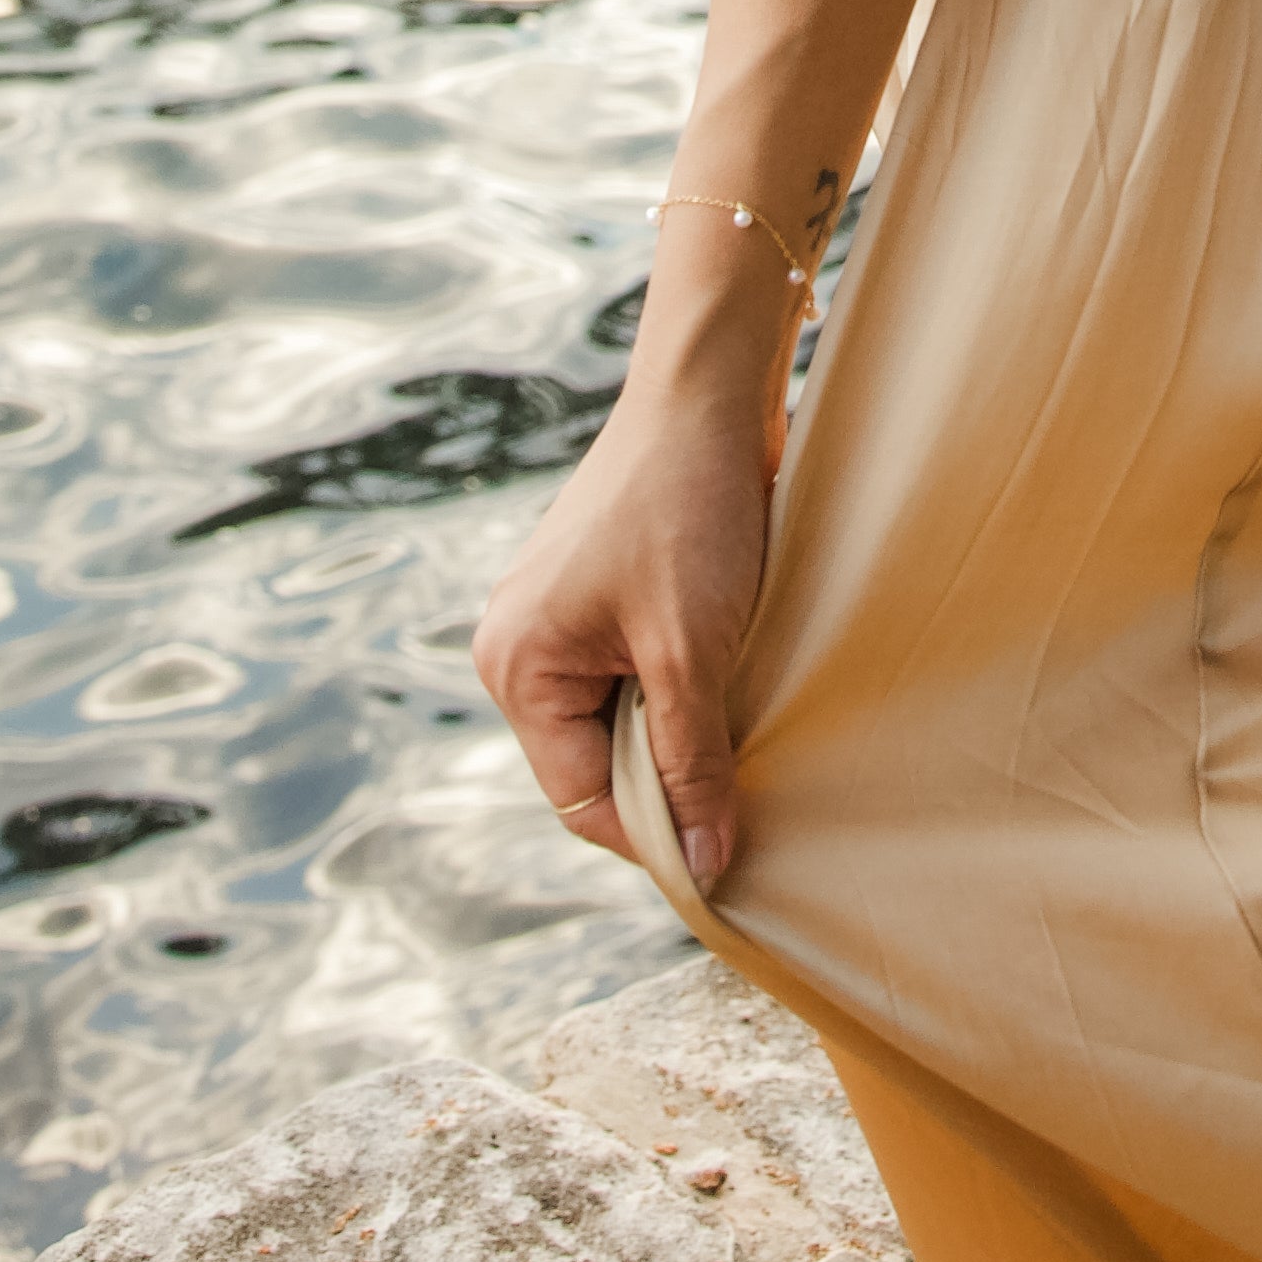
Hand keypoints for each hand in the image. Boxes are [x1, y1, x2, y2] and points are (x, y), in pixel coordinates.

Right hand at [473, 323, 776, 895]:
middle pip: (596, 762)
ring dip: (680, 727)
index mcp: (516, 666)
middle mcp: (518, 645)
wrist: (709, 393)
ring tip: (739, 714)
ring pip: (622, 718)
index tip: (725, 855)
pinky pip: (632, 672)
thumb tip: (701, 868)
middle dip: (669, 776)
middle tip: (745, 780)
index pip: (581, 798)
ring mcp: (556, 616)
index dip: (654, 833)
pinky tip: (728, 671)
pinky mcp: (598, 592)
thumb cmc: (688, 511)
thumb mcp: (692, 651)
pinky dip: (680, 685)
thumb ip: (691, 762)